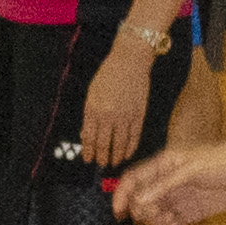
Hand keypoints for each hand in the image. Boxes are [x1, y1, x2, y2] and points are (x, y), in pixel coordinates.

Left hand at [72, 44, 165, 175]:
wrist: (130, 61)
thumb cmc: (108, 75)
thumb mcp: (91, 94)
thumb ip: (89, 114)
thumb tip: (87, 134)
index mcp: (93, 110)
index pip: (89, 138)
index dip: (89, 151)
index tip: (88, 159)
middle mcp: (108, 115)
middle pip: (103, 143)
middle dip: (101, 157)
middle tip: (101, 164)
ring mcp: (124, 116)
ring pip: (119, 143)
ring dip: (115, 156)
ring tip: (113, 163)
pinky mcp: (139, 114)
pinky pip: (134, 136)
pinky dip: (130, 147)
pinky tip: (127, 154)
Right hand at [116, 121, 225, 224]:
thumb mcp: (194, 168)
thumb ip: (165, 184)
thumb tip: (137, 200)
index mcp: (166, 163)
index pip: (134, 178)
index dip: (122, 194)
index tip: (118, 212)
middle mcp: (169, 181)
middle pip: (141, 199)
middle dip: (142, 210)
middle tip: (156, 215)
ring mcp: (181, 197)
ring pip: (155, 213)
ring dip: (155, 221)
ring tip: (168, 221)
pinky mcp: (193, 211)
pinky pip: (171, 223)